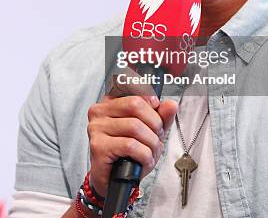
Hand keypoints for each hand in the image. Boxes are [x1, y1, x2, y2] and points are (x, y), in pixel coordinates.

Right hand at [86, 79, 177, 197]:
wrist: (113, 180)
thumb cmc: (128, 154)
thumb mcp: (149, 132)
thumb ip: (160, 117)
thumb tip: (171, 104)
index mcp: (109, 103)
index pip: (131, 88)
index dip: (149, 99)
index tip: (156, 108)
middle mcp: (99, 112)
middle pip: (136, 105)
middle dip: (154, 123)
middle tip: (156, 137)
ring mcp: (96, 128)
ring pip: (135, 127)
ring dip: (151, 143)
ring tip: (150, 152)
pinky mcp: (98, 146)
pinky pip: (130, 145)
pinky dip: (144, 155)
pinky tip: (143, 160)